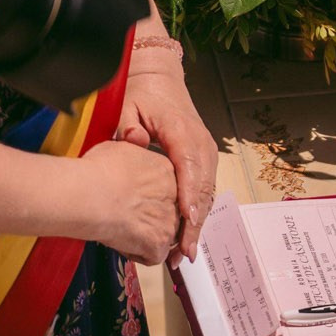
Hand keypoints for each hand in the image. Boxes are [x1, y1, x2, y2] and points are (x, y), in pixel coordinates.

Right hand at [80, 139, 181, 263]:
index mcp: (167, 171)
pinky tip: (120, 242)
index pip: (165, 189)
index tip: (132, 200)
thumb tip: (126, 160)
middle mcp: (176, 197)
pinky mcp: (159, 244)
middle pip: (168, 212)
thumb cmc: (97, 171)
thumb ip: (132, 156)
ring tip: (120, 229)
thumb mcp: (120, 149)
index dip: (147, 198)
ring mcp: (170, 222)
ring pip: (163, 235)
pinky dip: (137, 253)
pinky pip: (153, 255)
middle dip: (150, 218)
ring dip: (145, 236)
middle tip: (126, 217)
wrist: (91, 194)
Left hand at [116, 61, 216, 257]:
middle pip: (204, 190)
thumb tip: (135, 140)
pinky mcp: (204, 161)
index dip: (189, 198)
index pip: (191, 170)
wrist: (161, 82)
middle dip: (195, 224)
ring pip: (207, 195)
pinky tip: (187, 234)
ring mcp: (206, 155)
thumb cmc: (144, 95)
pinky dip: (197, 214)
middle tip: (183, 253)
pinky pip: (204, 192)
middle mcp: (202, 147)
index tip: (186, 221)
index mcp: (184, 133)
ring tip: (184, 252)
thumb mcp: (129, 104)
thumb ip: (128, 123)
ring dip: (197, 225)